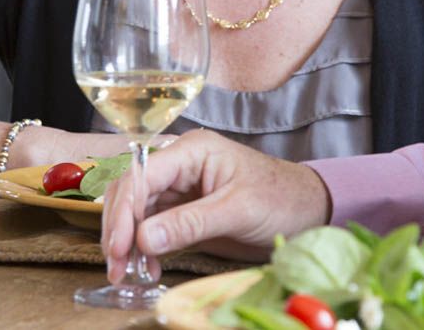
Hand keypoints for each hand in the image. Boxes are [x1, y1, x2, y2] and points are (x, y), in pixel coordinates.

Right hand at [101, 130, 330, 281]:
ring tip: (129, 273)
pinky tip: (150, 267)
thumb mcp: (238, 210)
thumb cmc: (281, 198)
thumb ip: (191, 222)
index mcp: (193, 150)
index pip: (143, 175)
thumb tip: (144, 239)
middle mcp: (180, 165)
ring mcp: (180, 188)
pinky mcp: (184, 211)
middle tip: (117, 266)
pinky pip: (152, 227)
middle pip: (131, 192)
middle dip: (119, 229)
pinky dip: (145, 248)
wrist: (306, 210)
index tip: (119, 246)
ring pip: (136, 211)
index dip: (124, 211)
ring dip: (128, 241)